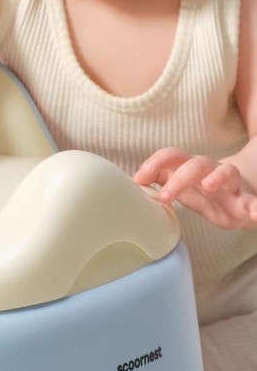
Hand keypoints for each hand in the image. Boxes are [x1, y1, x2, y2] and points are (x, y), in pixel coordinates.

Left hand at [133, 147, 256, 228]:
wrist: (239, 197)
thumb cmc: (202, 192)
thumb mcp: (180, 189)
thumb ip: (158, 184)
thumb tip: (127, 185)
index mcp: (190, 168)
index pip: (173, 156)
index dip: (156, 163)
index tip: (139, 178)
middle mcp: (211, 171)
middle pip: (196, 164)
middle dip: (178, 178)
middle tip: (163, 197)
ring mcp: (231, 185)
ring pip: (228, 172)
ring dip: (218, 177)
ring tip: (209, 186)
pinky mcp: (247, 202)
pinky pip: (255, 202)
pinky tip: (255, 214)